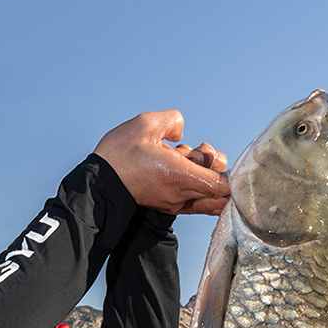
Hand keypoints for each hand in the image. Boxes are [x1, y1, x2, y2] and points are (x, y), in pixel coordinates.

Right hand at [94, 111, 229, 215]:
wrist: (99, 184)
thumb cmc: (119, 155)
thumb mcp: (146, 123)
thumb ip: (173, 120)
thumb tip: (182, 132)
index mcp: (179, 175)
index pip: (221, 185)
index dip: (228, 171)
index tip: (216, 156)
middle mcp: (180, 195)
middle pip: (218, 190)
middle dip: (215, 168)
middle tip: (196, 151)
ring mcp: (175, 204)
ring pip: (207, 196)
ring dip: (205, 177)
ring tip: (185, 158)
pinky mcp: (168, 206)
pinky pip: (196, 202)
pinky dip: (198, 187)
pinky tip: (188, 167)